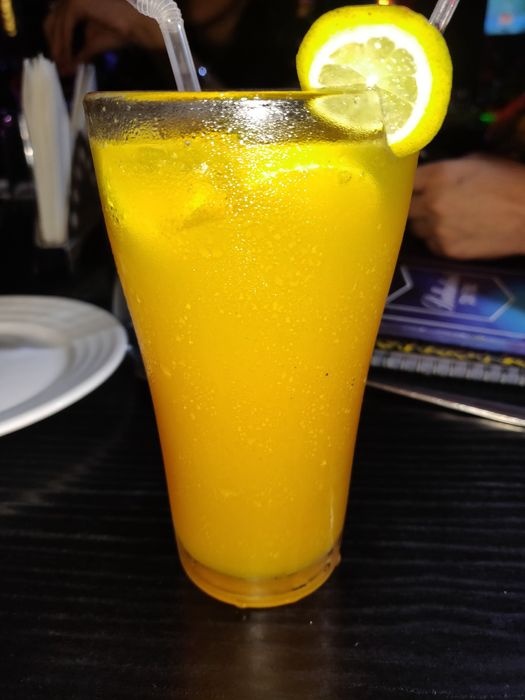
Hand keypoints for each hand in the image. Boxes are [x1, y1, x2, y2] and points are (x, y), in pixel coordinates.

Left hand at [44, 0, 162, 74]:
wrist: (135, 26)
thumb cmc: (118, 32)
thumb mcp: (92, 43)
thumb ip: (78, 51)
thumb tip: (67, 67)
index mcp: (74, 3)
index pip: (55, 20)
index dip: (54, 40)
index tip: (57, 59)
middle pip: (51, 21)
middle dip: (53, 45)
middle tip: (58, 65)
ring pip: (57, 25)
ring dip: (59, 48)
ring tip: (63, 66)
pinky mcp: (77, 4)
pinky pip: (65, 27)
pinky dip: (65, 43)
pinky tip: (68, 57)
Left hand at [409, 154, 524, 259]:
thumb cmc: (508, 181)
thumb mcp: (476, 161)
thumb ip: (447, 169)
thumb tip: (433, 176)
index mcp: (438, 177)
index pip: (408, 181)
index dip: (412, 184)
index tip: (417, 186)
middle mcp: (431, 203)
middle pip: (407, 207)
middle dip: (416, 205)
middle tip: (428, 204)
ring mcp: (437, 229)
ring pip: (417, 228)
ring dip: (424, 223)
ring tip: (442, 220)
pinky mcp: (445, 250)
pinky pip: (431, 244)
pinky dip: (437, 239)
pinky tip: (453, 233)